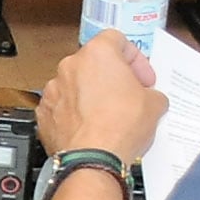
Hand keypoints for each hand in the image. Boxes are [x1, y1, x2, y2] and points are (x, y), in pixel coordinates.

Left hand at [33, 32, 166, 163]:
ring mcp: (54, 88)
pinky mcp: (45, 111)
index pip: (117, 40)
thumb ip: (152, 93)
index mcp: (98, 53)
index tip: (143, 77)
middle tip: (130, 96)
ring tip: (110, 117)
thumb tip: (151, 99)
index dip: (135, 58)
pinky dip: (76, 114)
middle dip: (113, 78)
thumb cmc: (120, 127)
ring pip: (77, 85)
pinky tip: (92, 128)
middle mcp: (71, 65)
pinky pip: (63, 106)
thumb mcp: (154, 105)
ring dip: (93, 96)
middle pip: (95, 63)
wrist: (92, 159)